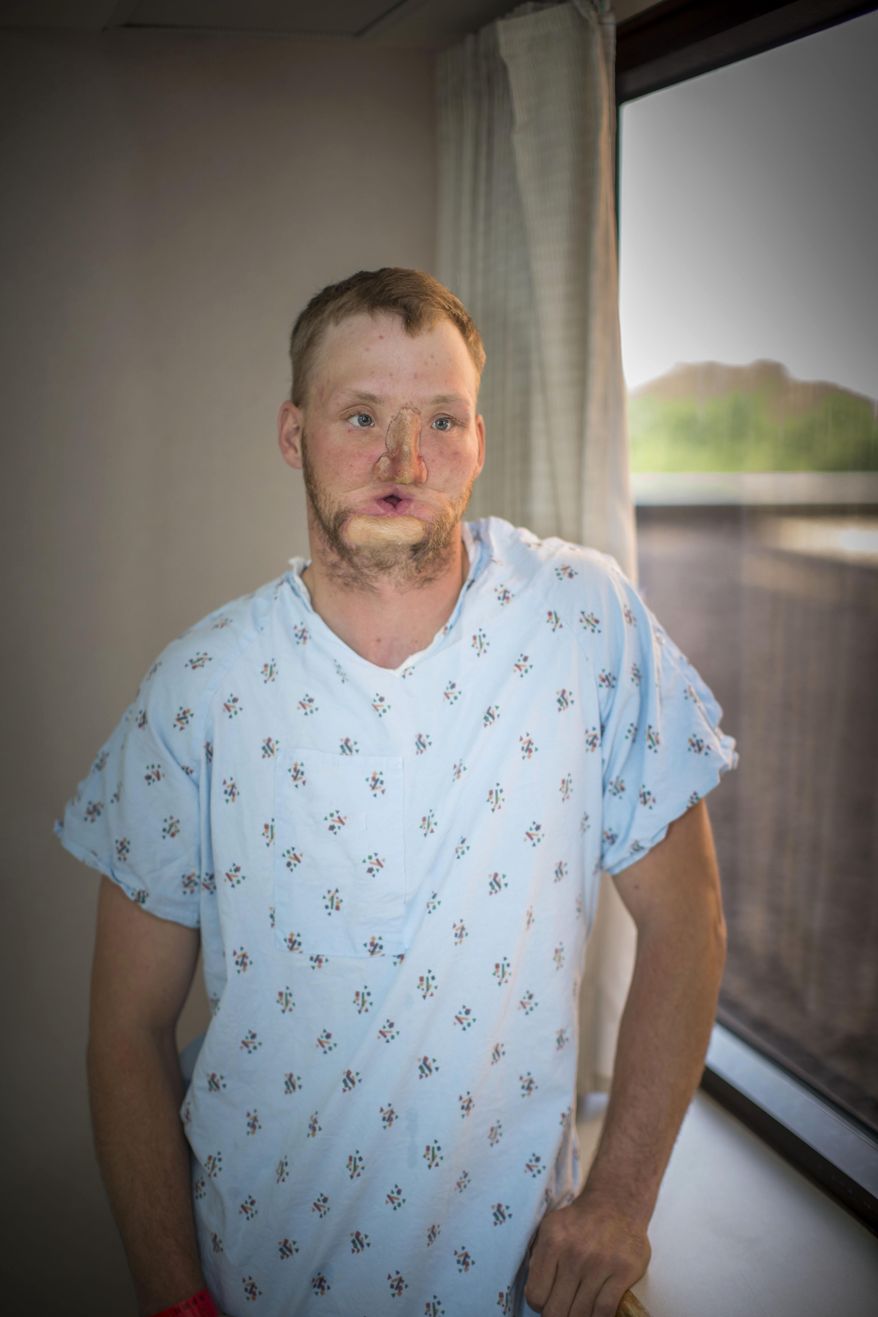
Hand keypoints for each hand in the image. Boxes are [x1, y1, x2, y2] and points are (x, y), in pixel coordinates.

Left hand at [523, 1190, 649, 1316]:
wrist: (617, 1202)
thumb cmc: (580, 1221)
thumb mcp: (551, 1228)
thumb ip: (539, 1259)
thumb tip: (535, 1295)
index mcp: (552, 1241)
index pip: (535, 1295)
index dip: (539, 1305)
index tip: (546, 1301)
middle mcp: (574, 1253)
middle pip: (556, 1311)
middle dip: (557, 1315)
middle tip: (563, 1308)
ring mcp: (600, 1264)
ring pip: (580, 1315)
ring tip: (578, 1310)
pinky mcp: (623, 1271)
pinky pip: (604, 1311)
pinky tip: (594, 1312)